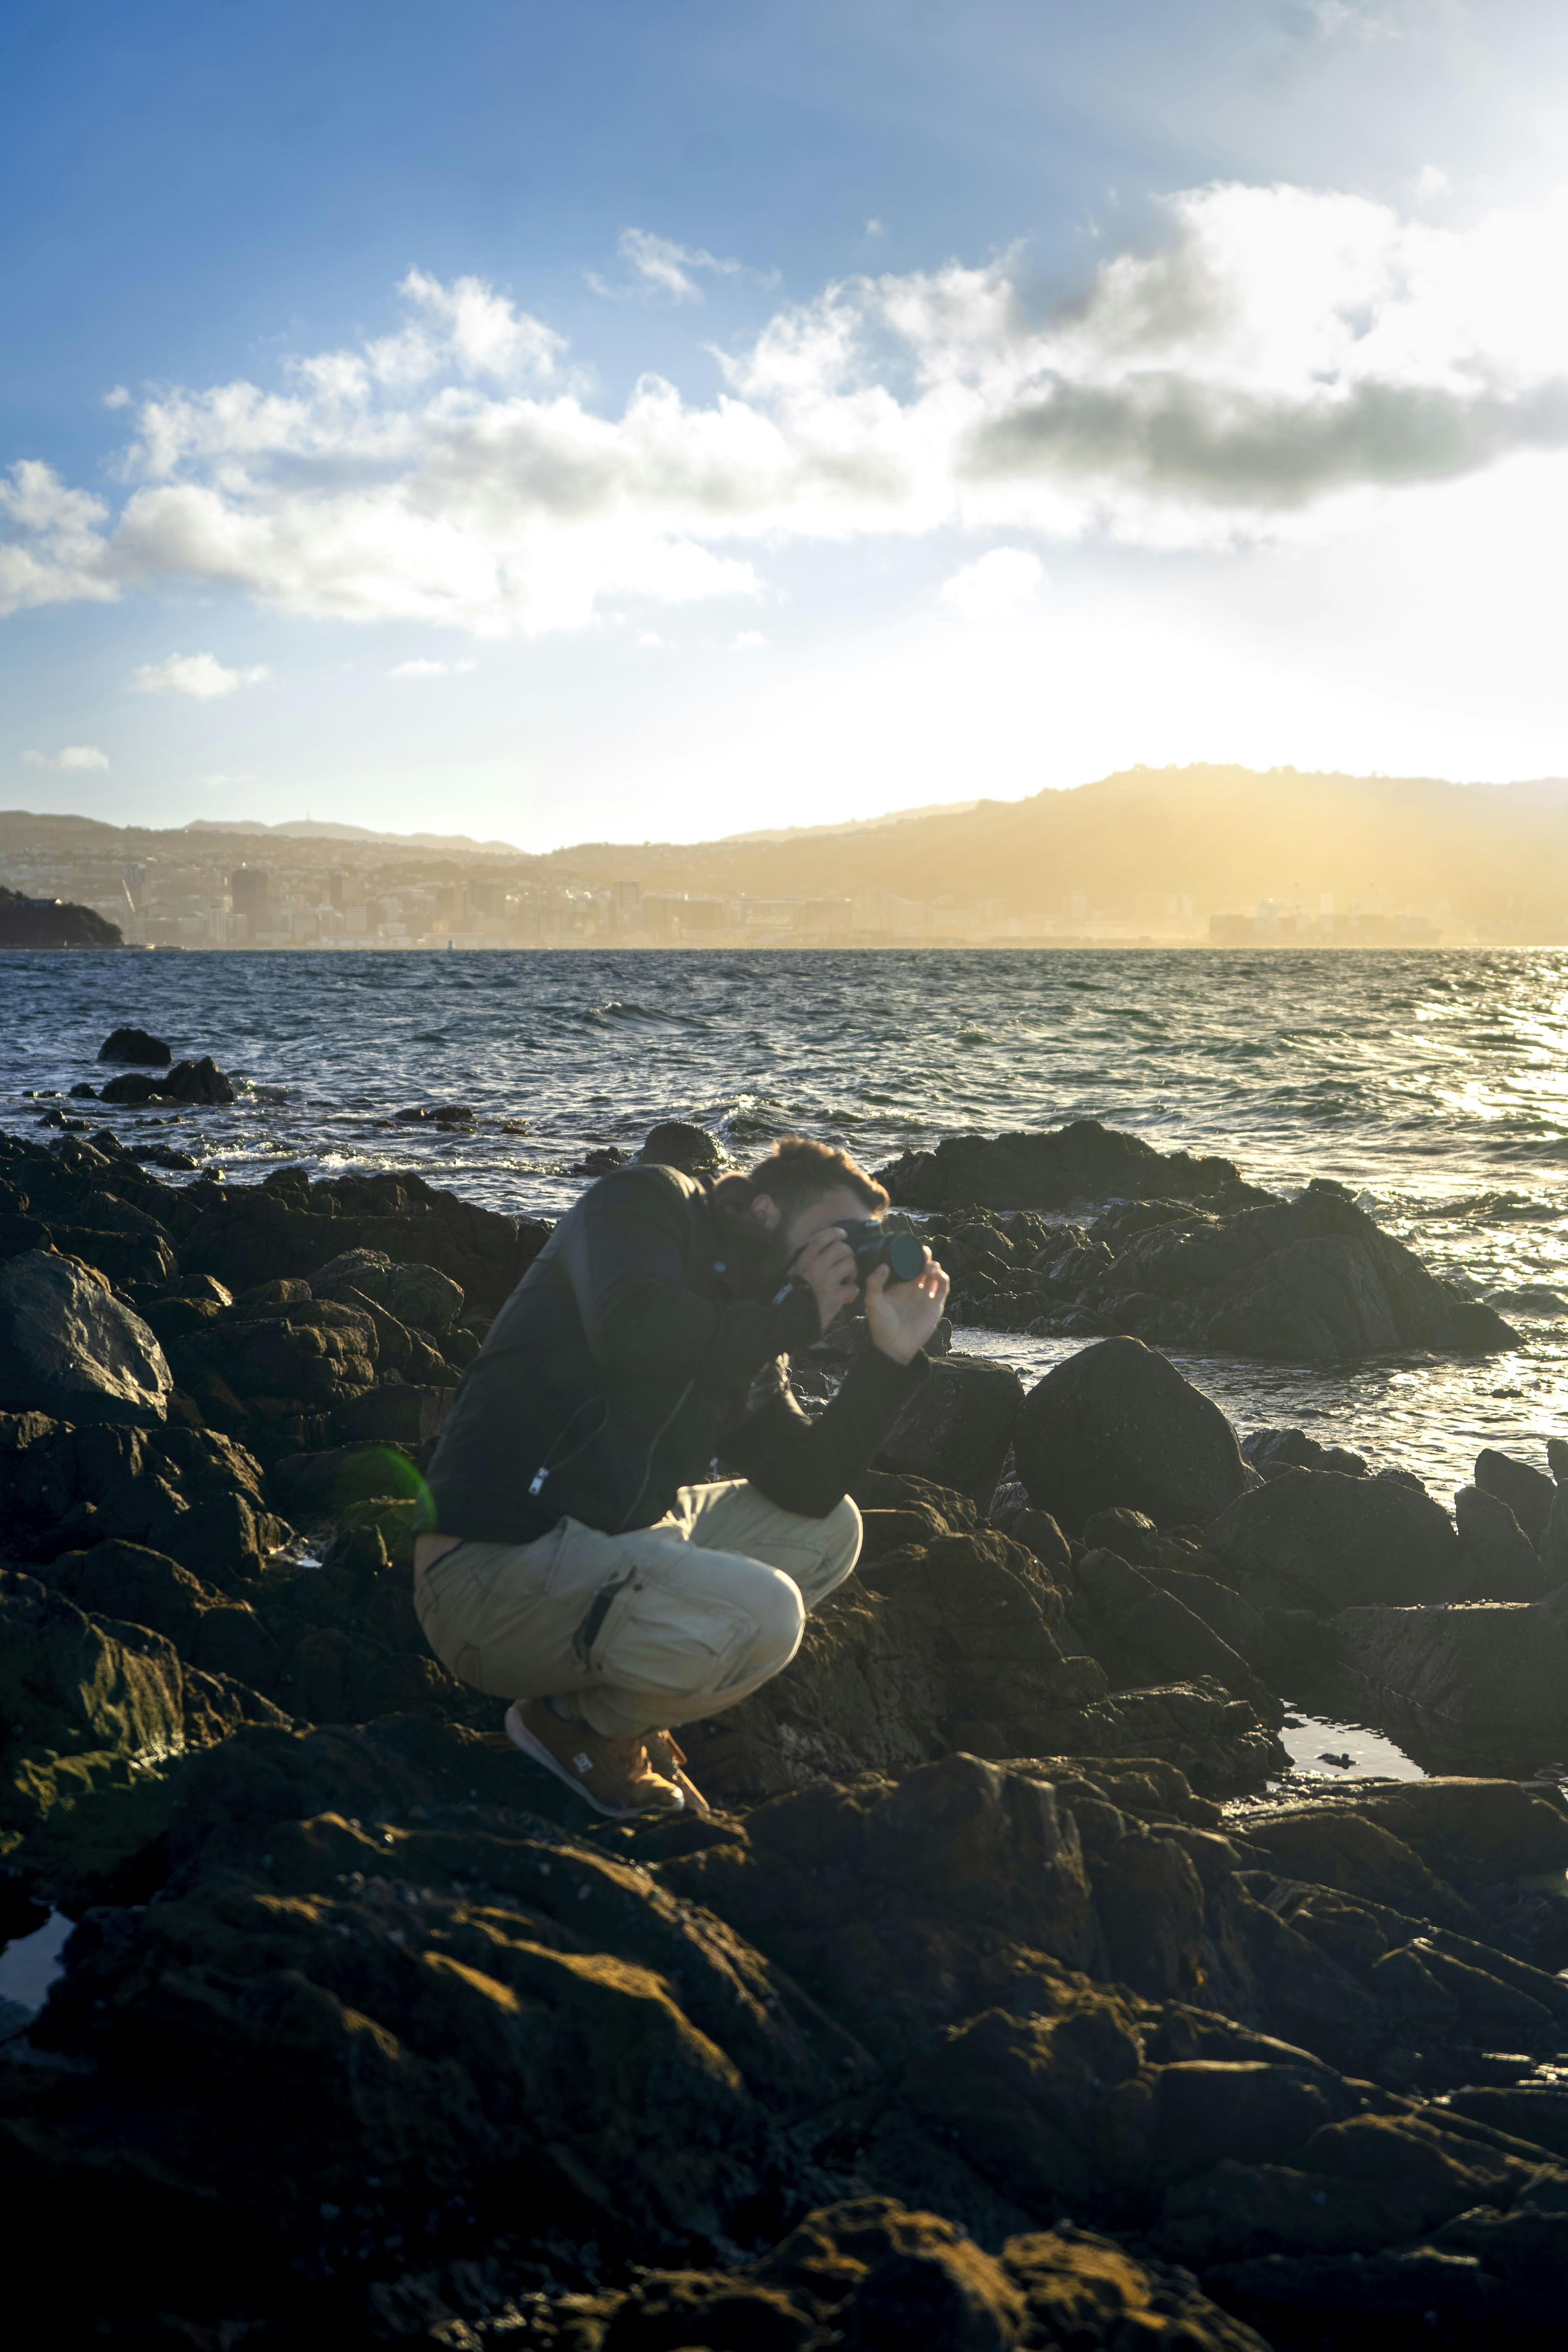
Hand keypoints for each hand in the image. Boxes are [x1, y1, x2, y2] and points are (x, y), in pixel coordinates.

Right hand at [791, 1224, 860, 1333]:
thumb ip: (809, 1259)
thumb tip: (825, 1246)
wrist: (792, 1319)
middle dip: (849, 1253)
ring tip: (848, 1278)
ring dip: (853, 1271)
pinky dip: (853, 1290)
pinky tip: (847, 1294)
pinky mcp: (835, 1297)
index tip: (843, 1234)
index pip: (821, 1238)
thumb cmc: (795, 1294)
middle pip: (842, 1248)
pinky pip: (853, 1287)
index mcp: (805, 1260)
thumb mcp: (797, 1271)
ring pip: (851, 1265)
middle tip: (848, 1261)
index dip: (835, 1233)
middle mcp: (816, 1268)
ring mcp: (827, 1282)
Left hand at [864, 1249, 949, 1364]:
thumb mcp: (872, 1302)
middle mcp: (912, 1288)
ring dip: (934, 1265)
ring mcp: (925, 1295)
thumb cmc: (880, 1325)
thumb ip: (874, 1283)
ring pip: (934, 1273)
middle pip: (922, 1265)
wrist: (894, 1345)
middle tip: (923, 1252)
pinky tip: (936, 1273)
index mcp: (898, 1284)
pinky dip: (943, 1277)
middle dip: (925, 1255)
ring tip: (928, 1267)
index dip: (910, 1254)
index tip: (910, 1247)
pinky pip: (943, 1286)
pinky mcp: (935, 1304)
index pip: (906, 1264)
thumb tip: (884, 1265)